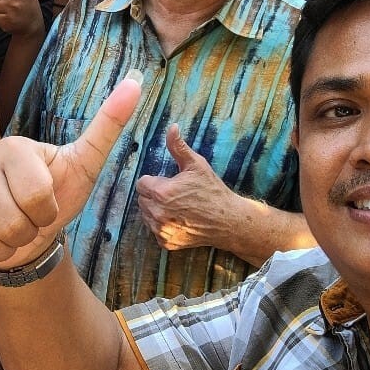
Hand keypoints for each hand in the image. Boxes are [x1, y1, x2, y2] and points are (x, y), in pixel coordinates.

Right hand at [0, 72, 141, 273]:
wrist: (24, 227)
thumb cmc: (55, 194)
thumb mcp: (83, 164)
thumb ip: (107, 126)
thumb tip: (136, 83)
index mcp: (13, 148)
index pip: (37, 198)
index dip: (48, 213)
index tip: (46, 205)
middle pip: (12, 225)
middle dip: (28, 234)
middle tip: (28, 222)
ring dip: (6, 250)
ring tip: (9, 234)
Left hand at [136, 124, 244, 251]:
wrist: (228, 221)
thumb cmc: (212, 190)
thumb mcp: (196, 165)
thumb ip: (178, 147)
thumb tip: (171, 127)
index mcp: (161, 192)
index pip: (141, 184)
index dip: (153, 181)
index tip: (167, 182)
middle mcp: (157, 213)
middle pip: (142, 199)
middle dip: (153, 195)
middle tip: (174, 194)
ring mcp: (161, 230)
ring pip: (146, 215)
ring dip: (155, 210)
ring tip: (177, 206)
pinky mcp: (166, 242)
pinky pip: (155, 230)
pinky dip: (162, 225)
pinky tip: (178, 219)